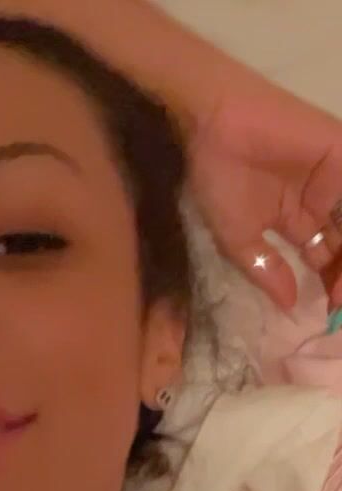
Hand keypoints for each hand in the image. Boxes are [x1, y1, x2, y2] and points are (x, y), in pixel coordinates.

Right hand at [186, 76, 341, 312]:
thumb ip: (267, 271)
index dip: (331, 285)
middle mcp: (321, 202)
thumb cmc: (219, 179)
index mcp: (297, 220)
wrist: (215, 125)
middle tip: (340, 300)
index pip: (325, 259)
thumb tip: (290, 306)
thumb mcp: (239, 239)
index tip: (331, 312)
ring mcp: (335, 178)